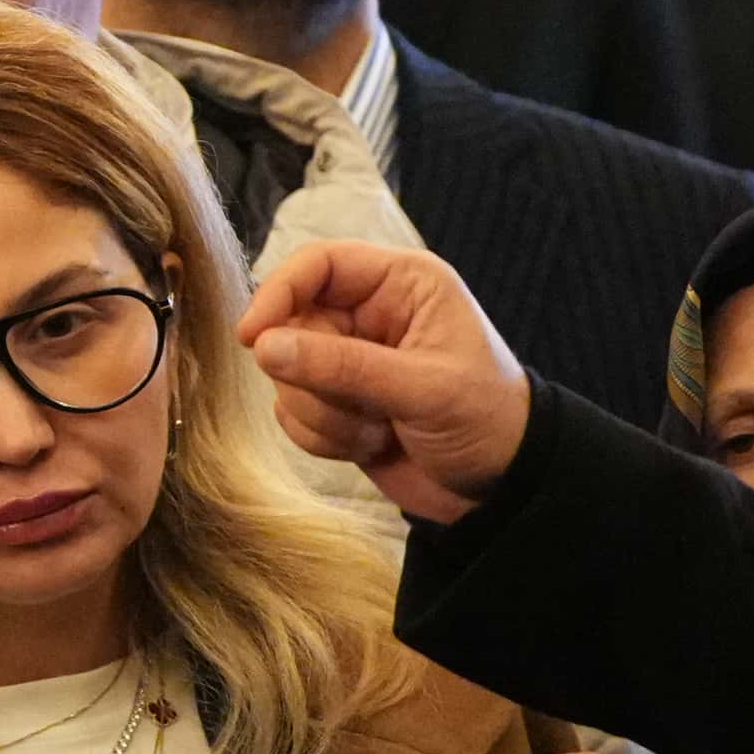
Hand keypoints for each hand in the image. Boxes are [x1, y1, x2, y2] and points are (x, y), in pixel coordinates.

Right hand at [243, 238, 532, 522]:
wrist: (501, 489)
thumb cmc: (486, 421)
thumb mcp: (424, 389)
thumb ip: (345, 366)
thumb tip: (263, 347)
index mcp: (401, 285)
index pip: (318, 265)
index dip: (279, 293)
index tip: (252, 338)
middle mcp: (368, 315)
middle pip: (292, 326)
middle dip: (316, 379)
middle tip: (364, 408)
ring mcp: (347, 361)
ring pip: (287, 376)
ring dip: (325, 415)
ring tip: (381, 430)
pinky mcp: (334, 404)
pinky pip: (291, 414)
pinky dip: (323, 437)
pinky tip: (371, 445)